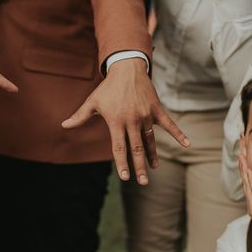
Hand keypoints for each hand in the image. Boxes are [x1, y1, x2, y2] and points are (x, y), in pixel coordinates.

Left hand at [61, 58, 189, 184]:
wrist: (127, 68)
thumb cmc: (108, 87)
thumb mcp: (93, 101)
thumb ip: (80, 116)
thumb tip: (64, 125)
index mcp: (116, 121)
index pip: (119, 147)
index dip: (122, 163)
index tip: (125, 177)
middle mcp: (132, 120)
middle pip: (136, 148)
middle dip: (139, 166)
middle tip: (142, 182)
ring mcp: (146, 115)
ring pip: (150, 140)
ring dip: (152, 155)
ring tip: (154, 169)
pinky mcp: (156, 110)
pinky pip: (169, 124)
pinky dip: (179, 134)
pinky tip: (187, 144)